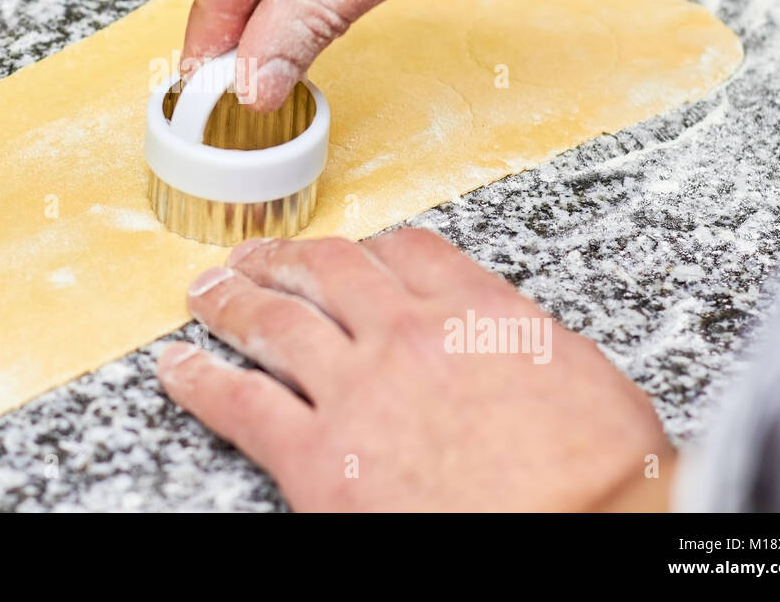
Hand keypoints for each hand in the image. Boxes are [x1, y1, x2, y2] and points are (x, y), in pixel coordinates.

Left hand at [157, 228, 673, 510]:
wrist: (584, 531)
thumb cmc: (601, 477)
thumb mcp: (581, 378)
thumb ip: (521, 341)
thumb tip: (501, 342)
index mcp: (475, 309)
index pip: (404, 252)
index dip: (367, 249)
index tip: (350, 253)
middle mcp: (407, 334)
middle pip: (326, 272)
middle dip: (282, 258)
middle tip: (252, 255)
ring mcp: (357, 389)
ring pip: (274, 321)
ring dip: (232, 299)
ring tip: (206, 291)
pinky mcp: (319, 456)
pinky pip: (241, 403)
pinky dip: (200, 379)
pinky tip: (178, 367)